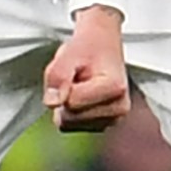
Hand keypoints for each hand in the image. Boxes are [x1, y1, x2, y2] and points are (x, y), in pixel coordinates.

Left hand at [44, 7, 131, 131]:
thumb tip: (52, 103)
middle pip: (69, 118)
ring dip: (66, 104)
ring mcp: (113, 120)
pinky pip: (71, 126)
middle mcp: (119, 109)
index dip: (62, 86)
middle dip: (64, 96)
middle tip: (74, 77)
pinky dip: (70, 111)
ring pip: (68, 124)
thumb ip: (58, 76)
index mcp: (115, 89)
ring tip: (78, 85)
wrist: (102, 44)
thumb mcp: (68, 54)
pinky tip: (81, 96)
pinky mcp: (104, 125)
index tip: (74, 71)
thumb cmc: (87, 47)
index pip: (70, 103)